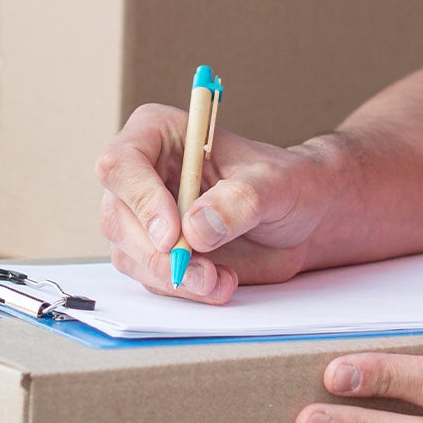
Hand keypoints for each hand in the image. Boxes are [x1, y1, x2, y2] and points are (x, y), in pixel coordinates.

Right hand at [95, 102, 335, 302]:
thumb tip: (196, 227)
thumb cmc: (289, 182)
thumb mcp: (276, 184)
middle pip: (118, 217)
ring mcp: (145, 216)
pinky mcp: (156, 252)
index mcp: (163, 134)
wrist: (304, 217)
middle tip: (202, 272)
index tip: (172, 234)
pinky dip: (182, 287)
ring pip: (130, 254)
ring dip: (173, 276)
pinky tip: (220, 283)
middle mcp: (144, 174)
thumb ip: (240, 200)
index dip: (140, 198)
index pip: (121, 162)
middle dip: (158, 254)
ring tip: (220, 280)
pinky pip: (152, 277)